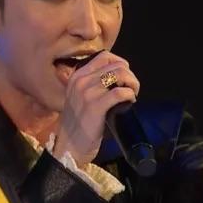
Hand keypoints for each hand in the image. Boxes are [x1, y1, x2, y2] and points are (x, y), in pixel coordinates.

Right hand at [53, 51, 139, 168]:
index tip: (124, 78)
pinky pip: (120, 92)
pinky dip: (130, 95)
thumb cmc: (77, 124)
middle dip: (130, 75)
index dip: (120, 64)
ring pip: (120, 74)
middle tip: (132, 89)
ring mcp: (87, 92)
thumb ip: (91, 84)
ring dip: (132, 83)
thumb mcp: (78, 97)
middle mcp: (81, 80)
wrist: (69, 146)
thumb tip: (116, 77)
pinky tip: (129, 102)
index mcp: (77, 76)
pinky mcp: (96, 106)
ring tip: (132, 94)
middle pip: (116, 65)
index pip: (104, 56)